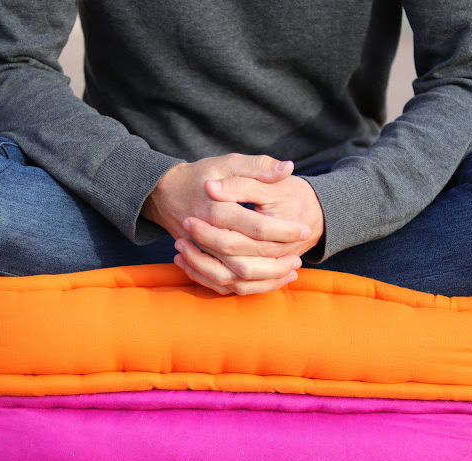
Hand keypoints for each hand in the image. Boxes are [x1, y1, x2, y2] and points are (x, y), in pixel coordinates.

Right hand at [142, 154, 311, 293]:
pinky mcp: (200, 262)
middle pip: (244, 260)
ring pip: (235, 277)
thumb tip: (288, 168)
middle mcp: (206, 235)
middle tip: (299, 257)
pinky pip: (223, 285)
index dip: (283, 230)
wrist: (167, 193)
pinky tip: (271, 280)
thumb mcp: (229, 163)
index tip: (304, 229)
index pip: (255, 226)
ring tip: (290, 271)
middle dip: (276, 262)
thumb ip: (258, 166)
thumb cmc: (202, 175)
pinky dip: (247, 286)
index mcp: (216, 209)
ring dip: (265, 279)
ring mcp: (201, 252)